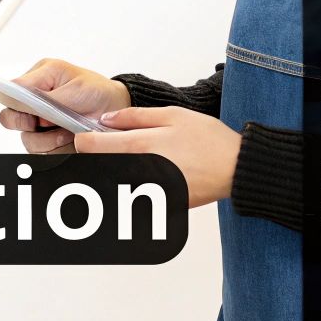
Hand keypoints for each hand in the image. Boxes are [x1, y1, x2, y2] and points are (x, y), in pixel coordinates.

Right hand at [0, 58, 132, 153]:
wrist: (116, 110)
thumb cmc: (96, 90)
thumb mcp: (75, 84)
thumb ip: (46, 92)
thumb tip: (21, 95)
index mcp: (36, 80)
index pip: (9, 91)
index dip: (12, 102)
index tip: (24, 108)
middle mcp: (33, 103)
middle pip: (9, 118)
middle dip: (25, 123)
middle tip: (40, 122)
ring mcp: (39, 124)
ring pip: (26, 139)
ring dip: (46, 139)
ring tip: (66, 131)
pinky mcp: (48, 142)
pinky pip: (41, 152)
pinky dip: (55, 148)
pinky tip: (69, 138)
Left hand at [73, 106, 240, 207]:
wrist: (236, 169)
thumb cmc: (208, 139)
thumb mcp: (172, 115)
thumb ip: (134, 117)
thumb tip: (106, 120)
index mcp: (142, 146)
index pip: (92, 148)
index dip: (83, 140)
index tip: (87, 137)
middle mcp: (140, 172)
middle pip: (98, 168)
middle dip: (97, 158)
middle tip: (108, 149)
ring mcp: (149, 193)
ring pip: (114, 184)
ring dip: (113, 173)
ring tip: (133, 161)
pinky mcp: (159, 206)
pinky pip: (133, 198)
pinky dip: (131, 188)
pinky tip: (146, 176)